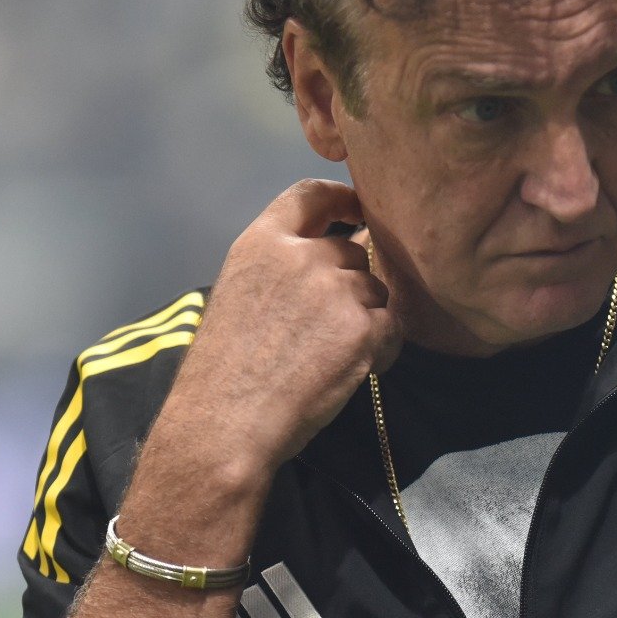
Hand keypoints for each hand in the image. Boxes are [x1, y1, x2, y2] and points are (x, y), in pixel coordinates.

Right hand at [160, 179, 400, 474]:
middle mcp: (301, 255)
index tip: (357, 210)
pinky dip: (382, 348)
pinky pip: (392, 327)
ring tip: (331, 355)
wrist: (226, 423)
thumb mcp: (239, 293)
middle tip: (325, 328)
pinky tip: (353, 370)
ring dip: (365, 317)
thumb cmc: (224, 369)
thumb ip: (280, 267)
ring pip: (374, 291)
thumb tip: (326, 258)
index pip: (311, 194)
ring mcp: (335, 288)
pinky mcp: (363, 327)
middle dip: (350, 284)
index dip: (341, 199)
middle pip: (353, 252)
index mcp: (262, 242)